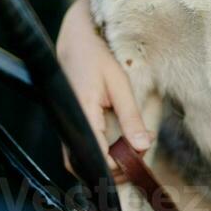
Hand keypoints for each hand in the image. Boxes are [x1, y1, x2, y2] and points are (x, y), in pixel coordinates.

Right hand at [55, 0, 150, 181]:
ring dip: (108, 163)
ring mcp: (68, 128)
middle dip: (117, 169)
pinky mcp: (70, 126)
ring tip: (131, 148)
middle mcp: (70, 127)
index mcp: (82, 116)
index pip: (100, 159)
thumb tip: (143, 147)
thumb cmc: (96, 58)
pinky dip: (101, 154)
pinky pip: (82, 151)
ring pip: (83, 163)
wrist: (74, 41)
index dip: (123, 165)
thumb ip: (131, 117)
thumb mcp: (119, 84)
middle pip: (89, 168)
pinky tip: (118, 143)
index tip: (142, 151)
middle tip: (139, 151)